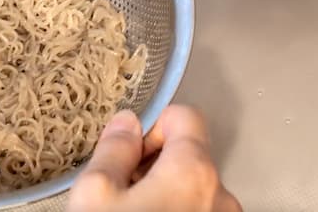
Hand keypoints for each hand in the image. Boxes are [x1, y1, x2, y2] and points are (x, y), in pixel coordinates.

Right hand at [68, 105, 241, 211]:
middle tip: (123, 189)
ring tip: (133, 211)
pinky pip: (199, 210)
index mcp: (193, 170)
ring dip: (165, 193)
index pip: (184, 116)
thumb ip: (113, 149)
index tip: (130, 151)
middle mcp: (221, 195)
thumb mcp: (96, 192)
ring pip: (193, 189)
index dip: (151, 127)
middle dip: (155, 164)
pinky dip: (176, 211)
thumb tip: (126, 123)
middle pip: (188, 154)